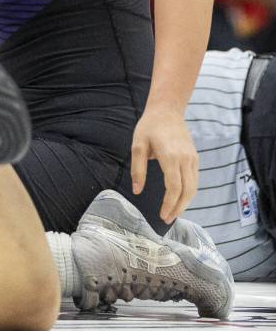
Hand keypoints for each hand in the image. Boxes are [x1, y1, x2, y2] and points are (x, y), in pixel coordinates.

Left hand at [130, 106, 198, 223]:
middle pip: (187, 191)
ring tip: (173, 213)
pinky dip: (188, 192)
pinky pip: (194, 180)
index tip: (162, 216)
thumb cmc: (149, 127)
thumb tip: (137, 191)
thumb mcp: (137, 146)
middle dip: (178, 208)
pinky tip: (179, 198)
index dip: (169, 204)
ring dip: (185, 202)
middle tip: (168, 220)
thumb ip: (138, 169)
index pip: (174, 187)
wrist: (167, 110)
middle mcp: (185, 159)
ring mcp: (192, 158)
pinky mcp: (195, 158)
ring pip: (194, 187)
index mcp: (170, 157)